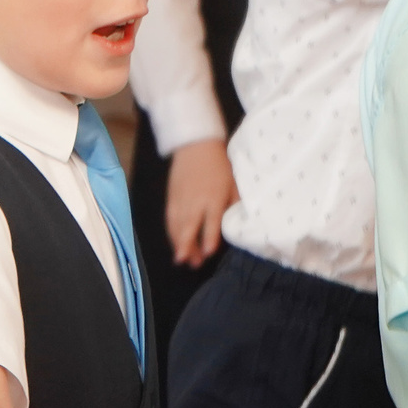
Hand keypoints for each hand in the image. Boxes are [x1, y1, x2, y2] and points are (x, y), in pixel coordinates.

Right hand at [165, 138, 237, 266]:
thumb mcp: (233, 183)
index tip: (209, 253)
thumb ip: (235, 205)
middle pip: (189, 226)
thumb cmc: (219, 165)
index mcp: (213, 197)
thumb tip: (237, 224)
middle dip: (187, 245)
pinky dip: (171, 231)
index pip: (211, 221)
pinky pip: (170, 218)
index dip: (209, 237)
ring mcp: (180, 198)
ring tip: (182, 259)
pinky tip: (174, 241)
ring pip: (177, 224)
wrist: (196, 145)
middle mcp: (195, 200)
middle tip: (188, 263)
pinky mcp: (171, 196)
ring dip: (178, 242)